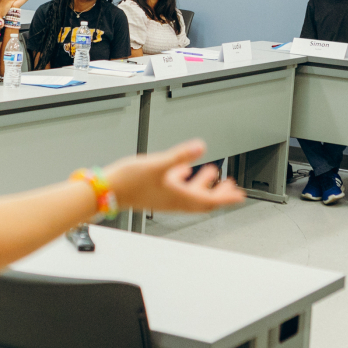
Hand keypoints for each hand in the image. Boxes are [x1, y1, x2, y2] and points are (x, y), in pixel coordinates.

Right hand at [103, 140, 243, 213]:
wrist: (106, 191)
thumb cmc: (129, 182)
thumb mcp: (158, 164)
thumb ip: (180, 155)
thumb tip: (200, 147)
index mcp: (179, 197)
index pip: (210, 200)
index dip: (226, 198)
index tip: (240, 195)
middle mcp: (174, 200)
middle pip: (203, 200)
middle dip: (219, 194)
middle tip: (231, 187)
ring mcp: (165, 197)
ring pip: (191, 195)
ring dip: (203, 185)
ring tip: (211, 173)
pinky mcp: (155, 192)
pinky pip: (176, 189)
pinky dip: (185, 181)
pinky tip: (182, 170)